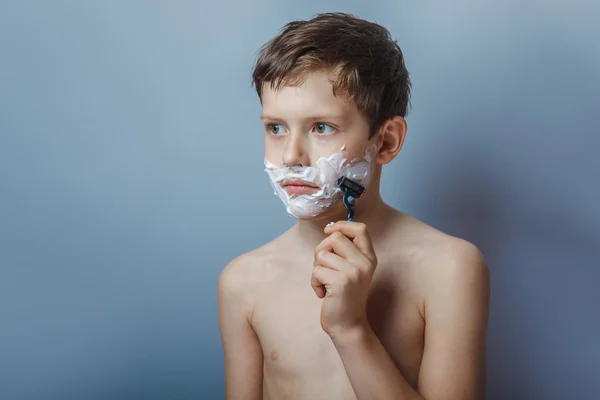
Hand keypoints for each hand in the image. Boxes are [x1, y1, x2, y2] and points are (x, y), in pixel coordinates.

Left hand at [311, 221, 377, 338]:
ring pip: (322, 254)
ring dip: (316, 269)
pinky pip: (317, 270)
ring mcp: (354, 272)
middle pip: (335, 237)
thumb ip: (346, 251)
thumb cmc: (344, 296)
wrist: (348, 325)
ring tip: (325, 283)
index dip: (342, 225)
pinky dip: (314, 282)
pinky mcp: (341, 282)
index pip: (361, 229)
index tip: (329, 230)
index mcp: (369, 258)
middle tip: (323, 267)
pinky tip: (323, 293)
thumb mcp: (352, 270)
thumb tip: (331, 229)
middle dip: (321, 249)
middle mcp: (365, 263)